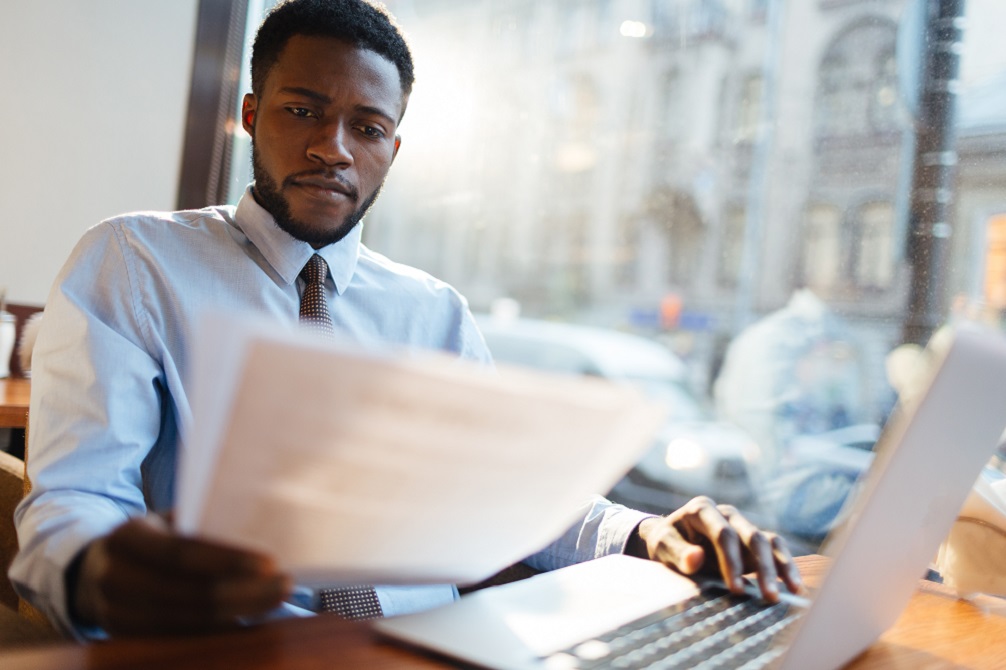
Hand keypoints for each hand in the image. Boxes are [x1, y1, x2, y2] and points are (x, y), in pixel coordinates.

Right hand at [70, 516, 291, 634]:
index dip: (228, 560)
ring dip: (240, 612)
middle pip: (191, 592)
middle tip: (286, 584)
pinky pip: (182, 636)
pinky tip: (250, 618)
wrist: (93, 571)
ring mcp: (116, 613)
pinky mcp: (126, 638)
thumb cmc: (149, 539)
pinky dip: (220, 629)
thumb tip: (262, 525)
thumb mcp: (163, 522)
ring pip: (190, 620)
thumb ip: (199, 524)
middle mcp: (115, 577)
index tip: (270, 562)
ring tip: (276, 600)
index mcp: (126, 537)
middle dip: (245, 591)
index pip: (183, 552)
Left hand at [627, 496, 802, 601]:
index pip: (723, 535)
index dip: (731, 561)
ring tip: (793, 590)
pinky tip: (794, 584)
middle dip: (763, 567)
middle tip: (769, 595)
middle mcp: (726, 514)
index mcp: (702, 509)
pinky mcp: (751, 540)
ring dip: (781, 566)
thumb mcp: (662, 546)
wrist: (670, 539)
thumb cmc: (666, 541)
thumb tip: (696, 559)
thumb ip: (677, 552)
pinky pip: (774, 548)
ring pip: (768, 541)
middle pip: (752, 536)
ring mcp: (741, 525)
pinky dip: (785, 564)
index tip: (735, 589)